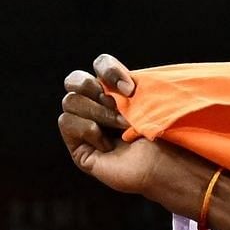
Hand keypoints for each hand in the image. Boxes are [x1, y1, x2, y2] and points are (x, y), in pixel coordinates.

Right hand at [58, 56, 194, 206]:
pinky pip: (67, 122)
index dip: (109, 70)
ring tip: (122, 129)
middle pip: (75, 79)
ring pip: (70, 101)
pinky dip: (89, 130)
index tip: (131, 89)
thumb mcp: (146, 99)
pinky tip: (107, 145)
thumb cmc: (160, 134)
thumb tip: (104, 79)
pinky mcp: (78, 146)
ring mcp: (85, 125)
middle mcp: (97, 106)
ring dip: (100, 113)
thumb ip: (123, 81)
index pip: (100, 64)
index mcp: (115, 91)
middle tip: (120, 108)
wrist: (162, 164)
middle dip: (97, 90)